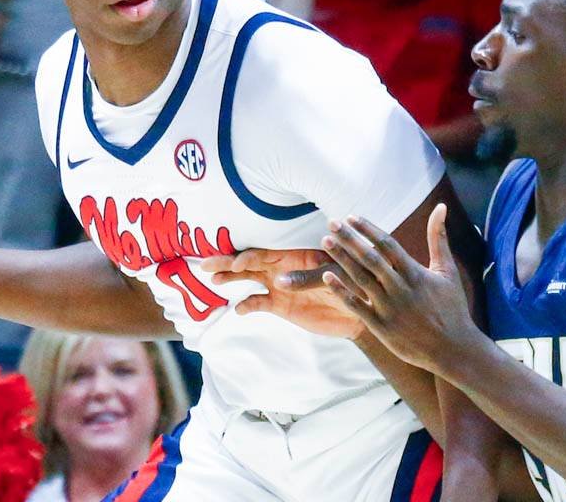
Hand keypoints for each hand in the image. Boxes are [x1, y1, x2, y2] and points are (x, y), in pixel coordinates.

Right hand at [200, 248, 364, 338]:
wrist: (362, 312)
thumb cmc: (353, 286)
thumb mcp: (334, 279)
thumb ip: (308, 279)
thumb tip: (281, 281)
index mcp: (294, 255)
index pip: (265, 253)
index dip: (248, 256)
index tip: (235, 262)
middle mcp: (282, 268)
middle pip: (249, 263)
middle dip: (226, 262)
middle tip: (203, 264)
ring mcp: (280, 286)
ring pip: (249, 279)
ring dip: (232, 279)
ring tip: (213, 282)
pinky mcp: (281, 306)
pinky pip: (259, 303)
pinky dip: (247, 305)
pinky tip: (238, 309)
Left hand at [322, 205, 481, 374]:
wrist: (453, 350)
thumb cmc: (452, 308)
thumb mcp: (447, 271)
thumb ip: (439, 238)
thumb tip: (440, 206)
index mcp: (416, 274)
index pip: (388, 244)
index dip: (368, 229)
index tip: (351, 216)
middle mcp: (401, 289)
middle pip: (370, 258)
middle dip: (349, 239)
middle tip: (331, 222)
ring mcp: (390, 308)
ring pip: (361, 279)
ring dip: (342, 259)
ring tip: (325, 241)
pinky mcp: (382, 327)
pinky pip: (357, 306)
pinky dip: (342, 291)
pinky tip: (327, 276)